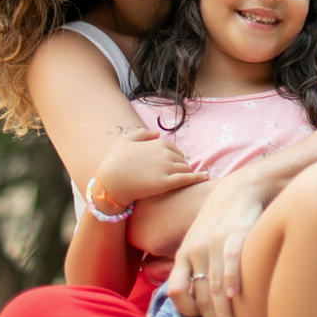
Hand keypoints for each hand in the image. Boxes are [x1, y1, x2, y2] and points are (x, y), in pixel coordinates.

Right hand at [93, 128, 208, 209]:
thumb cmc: (115, 162)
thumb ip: (142, 133)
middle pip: (182, 160)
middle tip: (178, 176)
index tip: (173, 166)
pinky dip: (199, 178)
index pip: (174, 150)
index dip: (174, 158)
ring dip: (188, 174)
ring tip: (190, 181)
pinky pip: (187, 179)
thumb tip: (157, 133)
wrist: (109, 183)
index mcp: (158, 143)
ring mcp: (166, 168)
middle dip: (181, 167)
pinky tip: (206, 178)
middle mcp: (165, 153)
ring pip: (186, 169)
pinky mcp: (166, 183)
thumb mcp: (125, 140)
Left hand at [165, 172, 268, 316]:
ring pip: (215, 287)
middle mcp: (196, 251)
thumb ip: (196, 267)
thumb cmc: (222, 221)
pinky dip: (232, 278)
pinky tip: (237, 296)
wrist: (241, 189)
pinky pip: (231, 260)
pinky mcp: (235, 234)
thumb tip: (196, 299)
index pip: (176, 292)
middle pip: (199, 296)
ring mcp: (215, 243)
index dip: (186, 312)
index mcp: (184, 255)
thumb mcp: (200, 241)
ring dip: (223, 314)